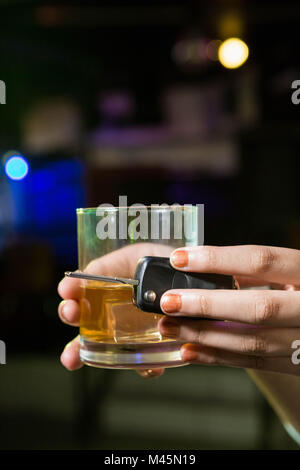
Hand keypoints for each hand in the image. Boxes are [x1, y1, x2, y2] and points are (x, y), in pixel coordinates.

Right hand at [57, 242, 170, 375]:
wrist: (202, 282)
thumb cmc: (169, 263)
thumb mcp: (142, 254)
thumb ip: (120, 263)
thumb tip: (90, 274)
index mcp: (113, 282)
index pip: (84, 286)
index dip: (71, 288)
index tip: (66, 290)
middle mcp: (117, 307)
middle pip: (85, 316)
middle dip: (71, 316)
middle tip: (70, 314)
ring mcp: (132, 330)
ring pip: (103, 345)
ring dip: (83, 351)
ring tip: (72, 358)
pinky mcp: (154, 347)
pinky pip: (143, 362)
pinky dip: (143, 368)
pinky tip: (148, 367)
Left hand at [158, 245, 299, 375]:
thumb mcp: (298, 271)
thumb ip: (263, 271)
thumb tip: (211, 268)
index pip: (262, 260)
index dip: (219, 259)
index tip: (181, 258)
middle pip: (256, 306)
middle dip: (206, 304)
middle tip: (168, 302)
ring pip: (252, 342)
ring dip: (205, 335)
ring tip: (170, 327)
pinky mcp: (297, 364)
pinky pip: (255, 364)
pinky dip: (219, 358)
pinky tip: (190, 351)